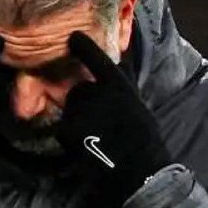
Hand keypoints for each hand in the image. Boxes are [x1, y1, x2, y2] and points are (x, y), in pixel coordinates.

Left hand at [57, 31, 171, 207]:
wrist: (138, 170)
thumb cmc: (144, 139)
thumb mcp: (138, 103)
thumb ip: (124, 83)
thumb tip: (120, 61)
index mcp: (118, 84)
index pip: (96, 58)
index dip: (83, 46)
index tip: (73, 37)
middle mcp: (96, 91)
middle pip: (79, 89)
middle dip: (84, 100)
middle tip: (100, 119)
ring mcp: (80, 111)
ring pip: (71, 108)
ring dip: (77, 117)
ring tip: (95, 134)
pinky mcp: (68, 130)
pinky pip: (64, 128)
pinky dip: (71, 136)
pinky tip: (86, 147)